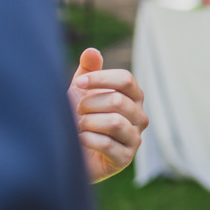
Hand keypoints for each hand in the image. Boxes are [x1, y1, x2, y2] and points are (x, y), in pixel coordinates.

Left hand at [67, 47, 148, 182]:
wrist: (69, 152)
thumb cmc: (79, 118)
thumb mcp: (81, 91)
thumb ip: (88, 71)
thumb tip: (92, 51)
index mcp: (134, 97)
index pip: (126, 80)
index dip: (100, 79)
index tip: (78, 83)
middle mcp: (139, 117)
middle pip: (118, 101)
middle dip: (89, 104)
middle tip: (78, 112)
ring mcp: (135, 138)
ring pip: (114, 122)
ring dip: (88, 122)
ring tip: (79, 126)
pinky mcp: (125, 159)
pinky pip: (107, 144)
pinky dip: (87, 139)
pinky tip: (80, 140)